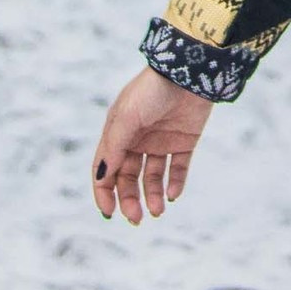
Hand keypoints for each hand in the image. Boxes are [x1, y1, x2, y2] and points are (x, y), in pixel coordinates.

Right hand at [90, 67, 213, 223]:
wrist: (189, 71)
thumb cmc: (151, 91)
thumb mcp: (125, 119)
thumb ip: (113, 149)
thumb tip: (101, 179)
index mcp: (117, 134)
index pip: (106, 170)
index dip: (104, 193)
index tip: (109, 213)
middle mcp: (137, 139)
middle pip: (128, 178)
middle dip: (129, 199)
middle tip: (136, 218)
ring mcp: (160, 141)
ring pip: (152, 177)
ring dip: (152, 196)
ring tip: (158, 211)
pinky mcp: (184, 140)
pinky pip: (177, 168)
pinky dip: (174, 183)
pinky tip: (172, 195)